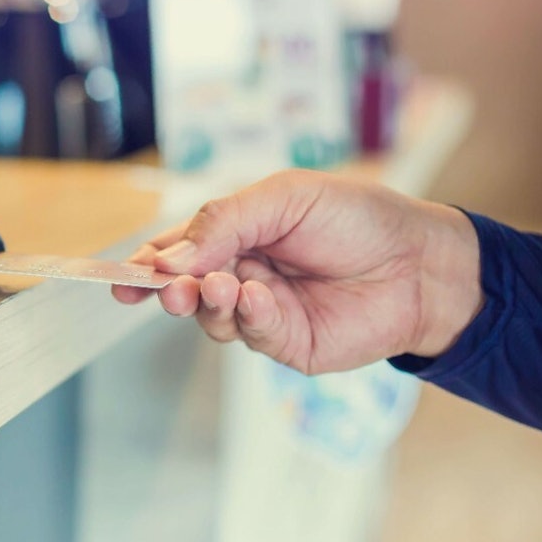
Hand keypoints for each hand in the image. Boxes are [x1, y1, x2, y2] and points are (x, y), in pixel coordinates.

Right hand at [112, 170, 483, 374]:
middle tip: (165, 289)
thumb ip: (222, 223)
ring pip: (210, 317)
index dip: (145, 265)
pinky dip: (247, 317)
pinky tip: (257, 297)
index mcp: (232, 236)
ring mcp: (260, 312)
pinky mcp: (286, 343)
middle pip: (182, 289)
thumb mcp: (282, 199)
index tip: (121, 276)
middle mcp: (238, 275)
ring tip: (225, 285)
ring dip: (208, 303)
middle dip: (166, 290)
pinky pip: (251, 335)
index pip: (174, 252)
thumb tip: (167, 259)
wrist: (420, 261)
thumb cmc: (355, 217)